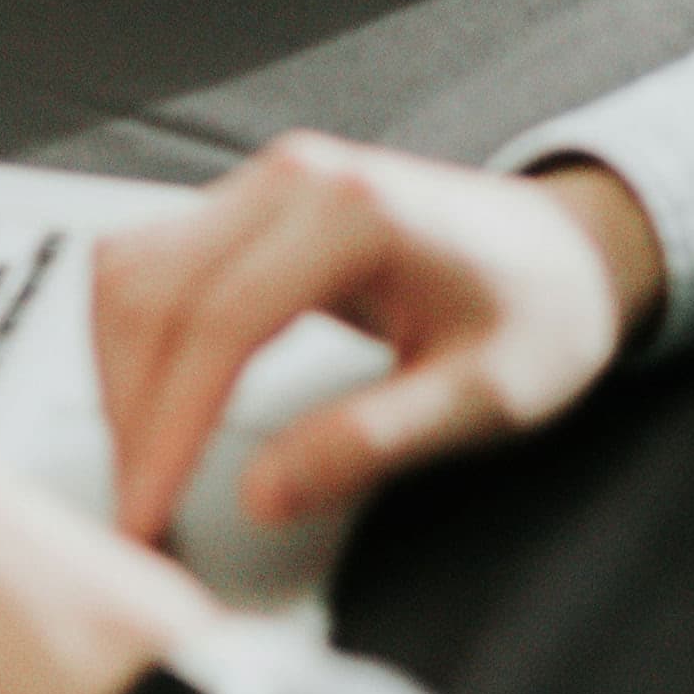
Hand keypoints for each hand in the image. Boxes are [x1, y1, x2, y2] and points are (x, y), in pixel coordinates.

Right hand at [96, 133, 667, 544]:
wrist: (572, 250)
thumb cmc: (541, 314)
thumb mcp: (480, 397)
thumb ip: (369, 442)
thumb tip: (258, 496)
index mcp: (351, 214)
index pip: (219, 322)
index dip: (169, 428)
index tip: (146, 515)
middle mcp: (293, 178)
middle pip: (154, 289)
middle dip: (131, 410)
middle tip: (138, 515)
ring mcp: (268, 182)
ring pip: (136, 267)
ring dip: (120, 372)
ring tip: (142, 471)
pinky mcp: (256, 204)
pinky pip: (160, 260)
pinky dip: (139, 339)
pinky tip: (156, 409)